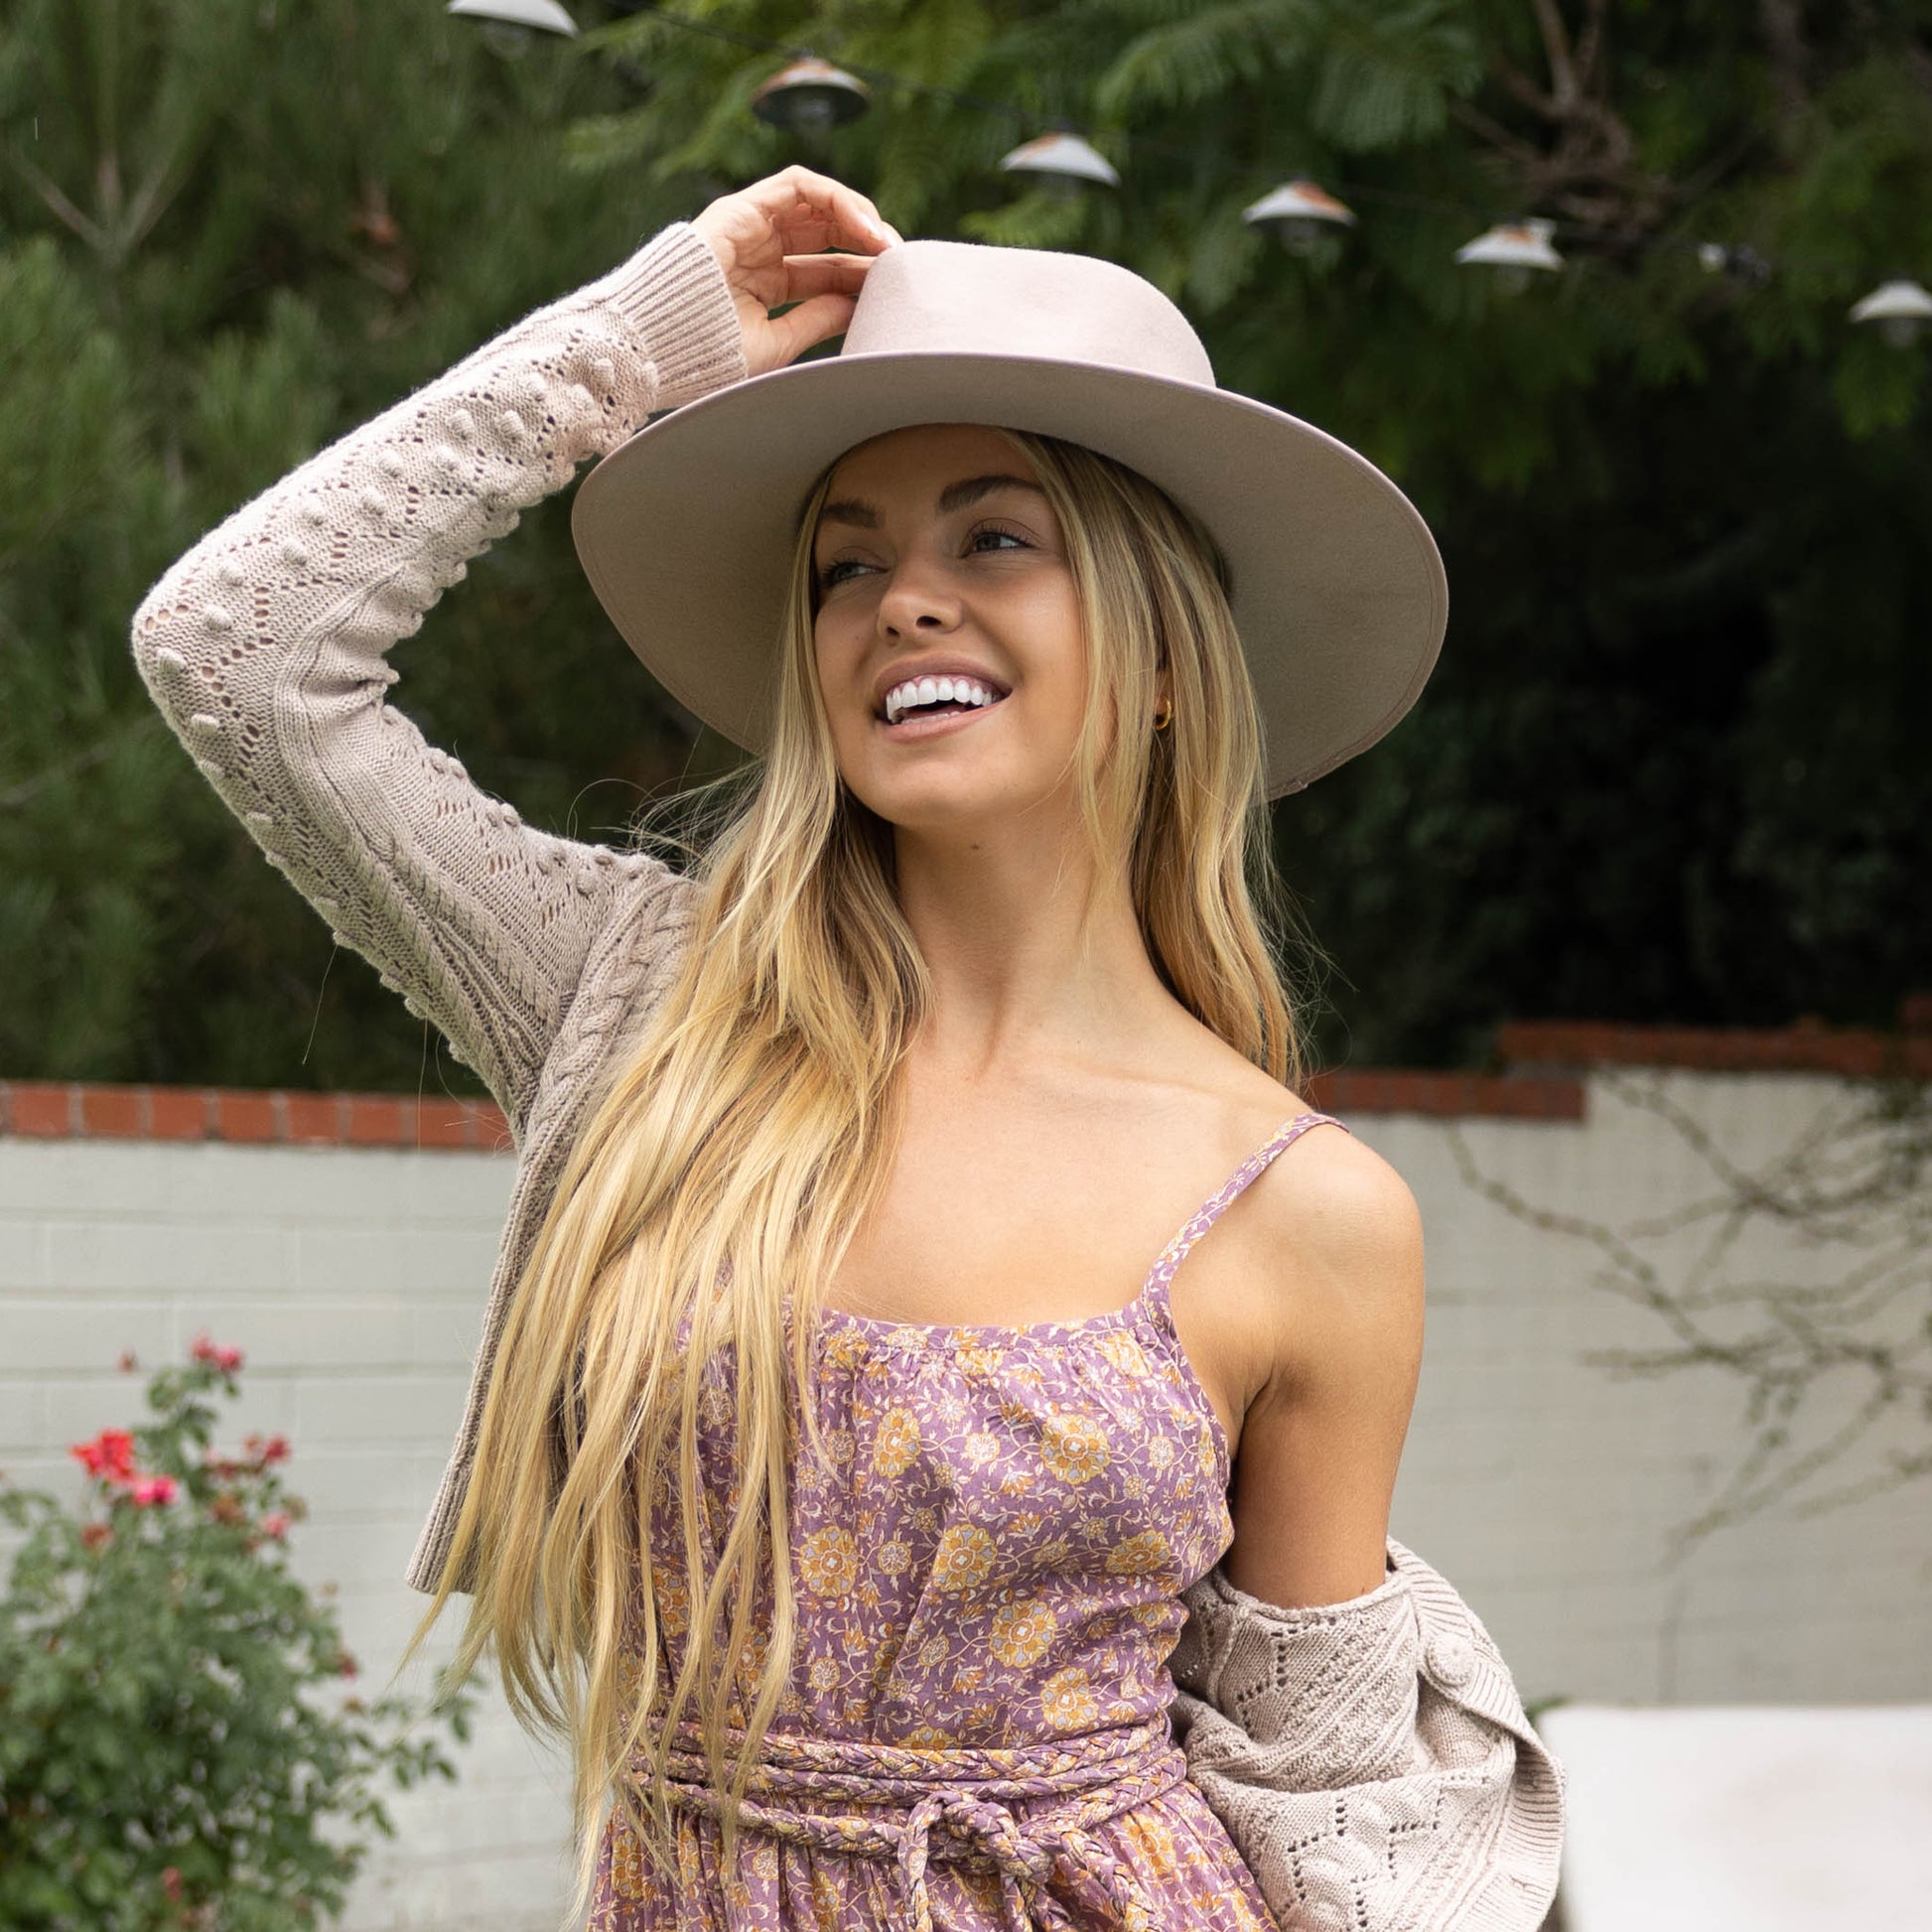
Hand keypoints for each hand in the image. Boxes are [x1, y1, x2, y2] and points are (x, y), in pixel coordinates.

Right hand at [692, 166, 901, 378]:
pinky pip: (799, 185)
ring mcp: (749, 225)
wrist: (658, 345)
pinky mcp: (741, 207)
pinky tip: (865, 226)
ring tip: (887, 244)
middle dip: (868, 242)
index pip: (826, 267)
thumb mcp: (778, 341)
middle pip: (827, 231)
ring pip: (818, 202)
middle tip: (900, 263)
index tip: (893, 288)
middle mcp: (759, 248)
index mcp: (765, 282)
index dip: (862, 273)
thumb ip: (819, 318)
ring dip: (860, 216)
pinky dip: (837, 198)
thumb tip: (862, 304)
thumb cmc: (707, 354)